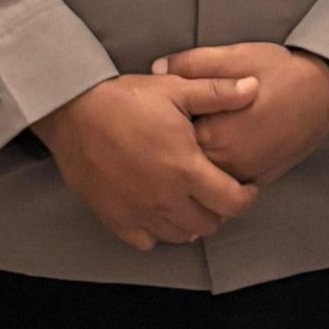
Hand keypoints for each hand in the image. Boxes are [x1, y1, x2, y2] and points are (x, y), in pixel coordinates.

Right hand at [34, 73, 260, 252]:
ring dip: (190, 220)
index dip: (247, 197)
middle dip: (219, 209)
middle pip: (209, 224)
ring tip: (188, 198)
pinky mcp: (116, 219)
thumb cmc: (125, 99)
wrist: (72, 112)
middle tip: (215, 189)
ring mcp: (140, 212)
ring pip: (180, 235)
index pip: (233, 203)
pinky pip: (147, 241)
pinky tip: (156, 208)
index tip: (245, 186)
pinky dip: (157, 231)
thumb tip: (255, 87)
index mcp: (186, 169)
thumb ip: (218, 93)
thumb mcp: (175, 89)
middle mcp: (166, 198)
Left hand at [156, 44, 328, 187]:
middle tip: (164, 132)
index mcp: (215, 134)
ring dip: (192, 167)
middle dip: (173, 150)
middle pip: (184, 165)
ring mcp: (244, 176)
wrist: (326, 93)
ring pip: (204, 181)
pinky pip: (226, 189)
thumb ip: (193, 64)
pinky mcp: (259, 180)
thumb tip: (157, 70)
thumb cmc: (281, 72)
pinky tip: (209, 161)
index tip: (156, 115)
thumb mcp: (236, 56)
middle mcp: (227, 163)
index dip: (160, 127)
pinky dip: (213, 180)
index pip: (170, 141)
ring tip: (186, 144)